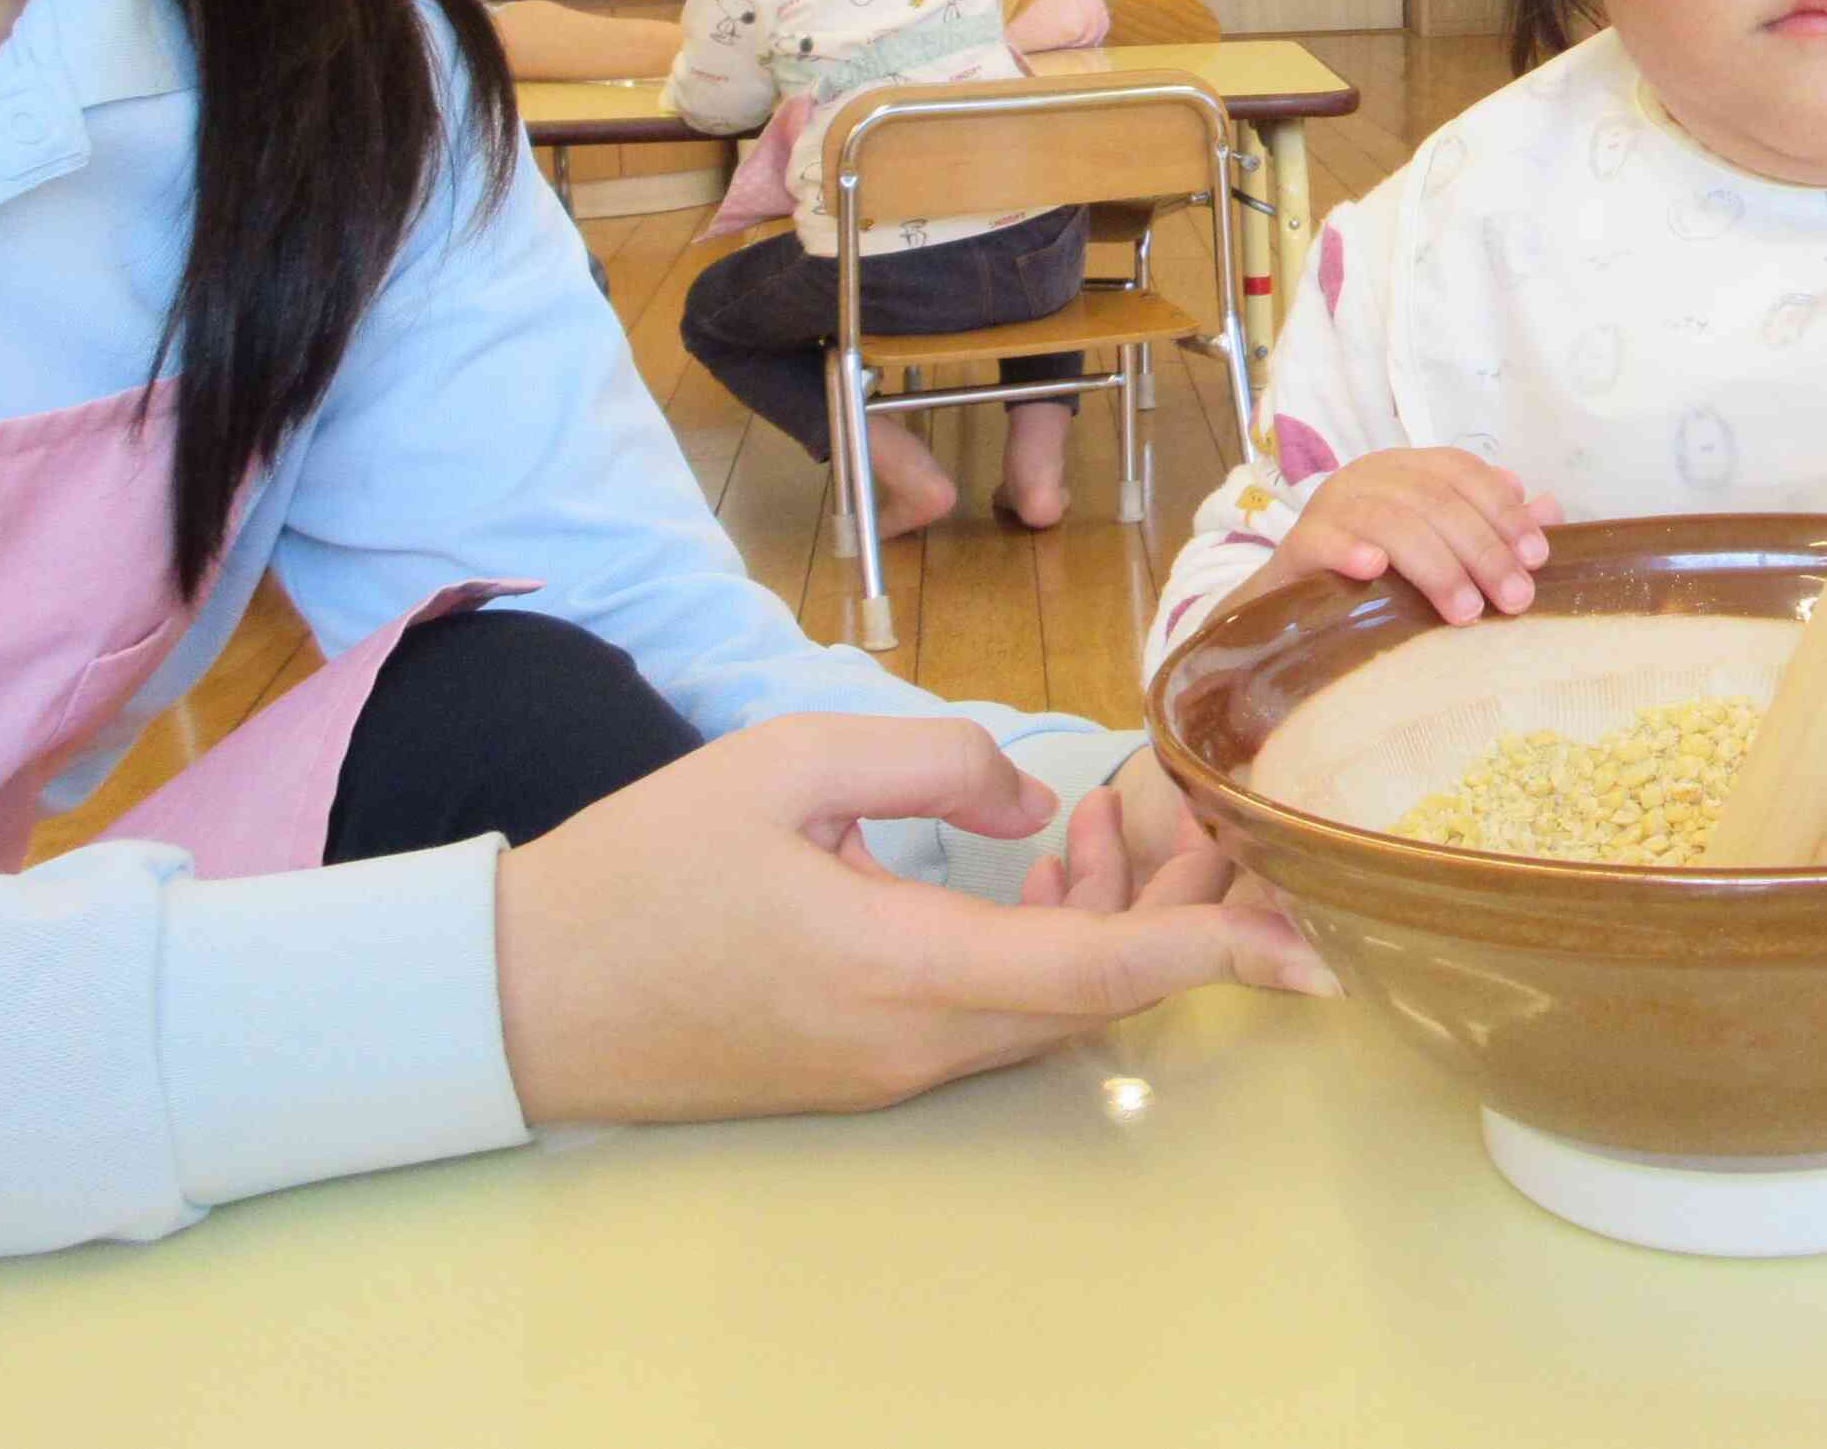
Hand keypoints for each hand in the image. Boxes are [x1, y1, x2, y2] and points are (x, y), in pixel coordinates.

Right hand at [494, 716, 1333, 1128]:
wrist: (515, 998)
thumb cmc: (643, 870)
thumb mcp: (787, 762)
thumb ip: (935, 759)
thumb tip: (1044, 803)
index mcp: (906, 968)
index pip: (1102, 969)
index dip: (1218, 948)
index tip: (1310, 939)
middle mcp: (919, 1042)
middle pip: (1102, 987)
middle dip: (1189, 905)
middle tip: (1222, 816)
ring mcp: (895, 1067)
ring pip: (1057, 999)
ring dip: (1117, 913)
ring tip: (1120, 813)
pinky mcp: (871, 1065)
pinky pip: (1001, 1007)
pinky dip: (1053, 937)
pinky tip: (1046, 858)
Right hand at [1223, 446, 1560, 625]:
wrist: (1295, 604)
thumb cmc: (1380, 573)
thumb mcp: (1440, 548)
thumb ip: (1492, 526)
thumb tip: (1551, 508)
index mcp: (1409, 469)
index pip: (1463, 473)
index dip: (1504, 511)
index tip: (1537, 556)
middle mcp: (1371, 476)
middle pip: (1435, 500)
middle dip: (1483, 550)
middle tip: (1514, 599)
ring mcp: (1332, 505)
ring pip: (1391, 521)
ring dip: (1436, 565)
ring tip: (1466, 610)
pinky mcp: (1299, 542)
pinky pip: (1325, 539)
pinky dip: (1351, 551)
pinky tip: (1376, 572)